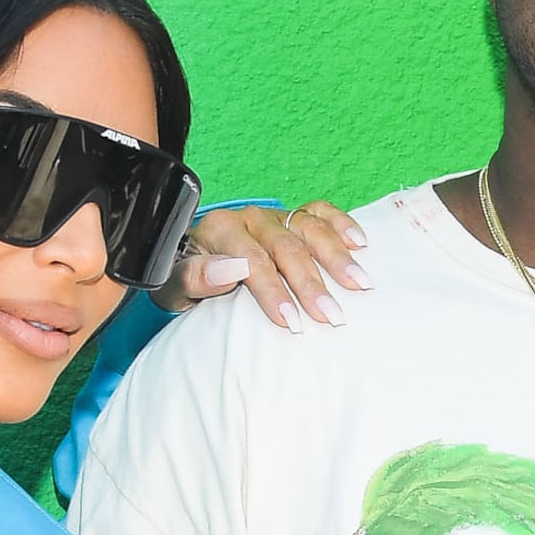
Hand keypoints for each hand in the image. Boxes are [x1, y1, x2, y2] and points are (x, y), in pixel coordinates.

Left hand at [155, 199, 369, 327]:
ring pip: (309, 229)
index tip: (292, 322)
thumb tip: (229, 270)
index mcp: (221, 230)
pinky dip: (341, 224)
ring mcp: (275, 216)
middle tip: (332, 316)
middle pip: (287, 248)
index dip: (274, 292)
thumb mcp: (174, 284)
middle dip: (311, 284)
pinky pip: (319, 212)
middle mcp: (251, 218)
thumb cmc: (186, 279)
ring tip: (359, 285)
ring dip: (336, 257)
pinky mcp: (292, 217)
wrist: (189, 262)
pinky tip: (360, 243)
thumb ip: (196, 276)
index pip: (253, 261)